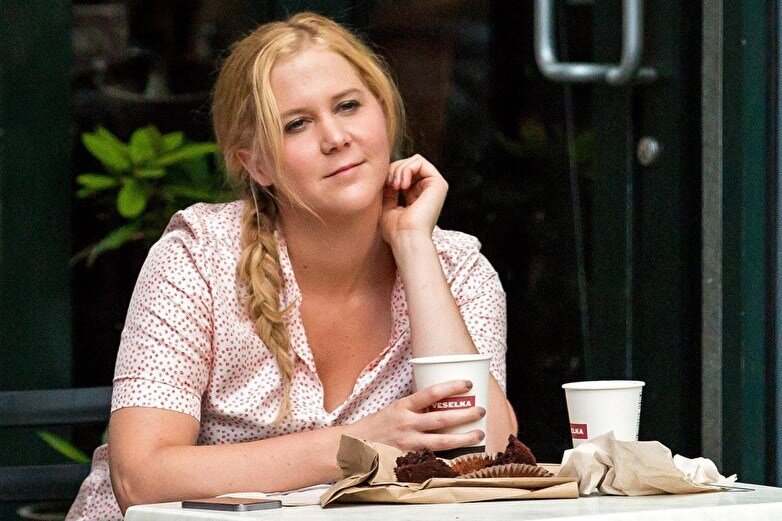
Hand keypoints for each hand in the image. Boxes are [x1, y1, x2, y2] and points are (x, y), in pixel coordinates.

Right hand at [346, 380, 485, 451]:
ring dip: (464, 437)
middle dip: (466, 414)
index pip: (431, 393)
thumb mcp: (395, 409)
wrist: (354, 447)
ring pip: (443, 441)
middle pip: (442, 419)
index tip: (468, 383)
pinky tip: (464, 455)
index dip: (451, 386)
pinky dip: (450, 456)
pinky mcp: (410, 459)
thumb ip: (416, 407)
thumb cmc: (379, 425)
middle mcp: (407, 424)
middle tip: (481, 410)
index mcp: (403, 407)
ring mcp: (409, 444)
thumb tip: (443, 401)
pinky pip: (434, 456)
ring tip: (479, 434)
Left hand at [380, 154, 447, 246]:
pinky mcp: (439, 183)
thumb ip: (388, 190)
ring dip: (399, 169)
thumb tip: (385, 173)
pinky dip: (406, 169)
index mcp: (418, 196)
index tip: (384, 187)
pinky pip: (420, 162)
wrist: (406, 238)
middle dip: (394, 169)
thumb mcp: (386, 206)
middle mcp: (429, 190)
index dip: (391, 174)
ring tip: (395, 185)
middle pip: (409, 163)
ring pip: (414, 160)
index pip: (404, 173)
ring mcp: (435, 186)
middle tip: (389, 184)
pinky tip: (401, 184)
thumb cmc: (395, 230)